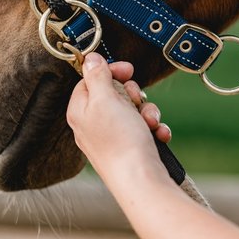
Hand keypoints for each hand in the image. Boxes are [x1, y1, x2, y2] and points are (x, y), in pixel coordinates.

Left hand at [66, 53, 170, 181]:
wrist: (141, 181)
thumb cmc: (120, 141)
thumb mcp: (105, 99)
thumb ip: (96, 75)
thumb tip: (89, 57)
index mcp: (80, 110)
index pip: (90, 79)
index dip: (110, 72)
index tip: (127, 70)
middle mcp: (93, 123)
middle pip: (115, 93)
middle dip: (134, 94)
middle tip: (137, 100)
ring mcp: (113, 136)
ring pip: (133, 109)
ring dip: (147, 111)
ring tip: (150, 123)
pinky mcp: (130, 147)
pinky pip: (144, 127)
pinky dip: (153, 128)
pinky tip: (158, 134)